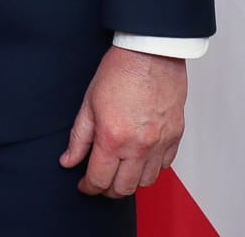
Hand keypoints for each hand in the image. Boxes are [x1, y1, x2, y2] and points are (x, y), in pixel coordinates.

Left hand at [60, 46, 187, 197]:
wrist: (150, 54)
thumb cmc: (119, 72)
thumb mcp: (88, 103)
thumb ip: (79, 138)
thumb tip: (68, 161)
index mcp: (113, 138)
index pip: (99, 179)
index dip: (88, 187)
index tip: (84, 185)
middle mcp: (139, 146)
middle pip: (124, 188)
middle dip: (108, 189)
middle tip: (99, 181)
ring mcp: (160, 143)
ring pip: (146, 182)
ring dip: (130, 182)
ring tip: (119, 171)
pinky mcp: (175, 137)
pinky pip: (165, 166)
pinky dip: (151, 168)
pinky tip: (140, 159)